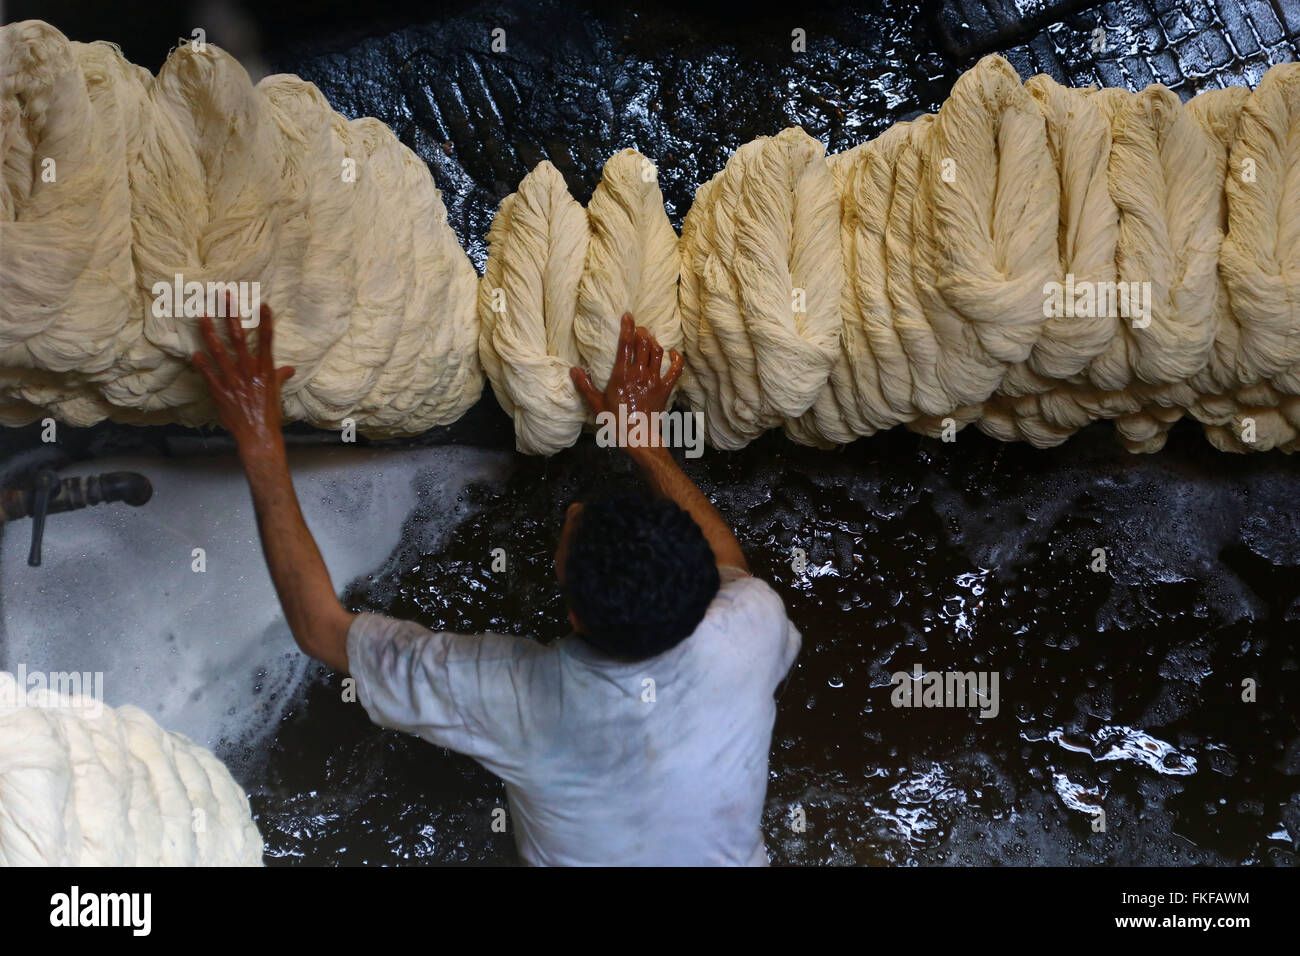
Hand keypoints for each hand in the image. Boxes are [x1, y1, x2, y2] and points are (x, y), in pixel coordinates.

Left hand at [192, 299, 294, 459]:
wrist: (259, 436)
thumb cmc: (270, 415)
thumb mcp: (277, 393)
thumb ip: (280, 377)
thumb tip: (290, 369)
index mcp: (266, 371)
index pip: (267, 341)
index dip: (265, 322)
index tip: (263, 304)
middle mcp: (249, 372)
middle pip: (239, 339)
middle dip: (231, 316)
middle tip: (224, 297)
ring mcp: (234, 381)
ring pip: (219, 352)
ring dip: (210, 333)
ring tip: (203, 317)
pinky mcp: (221, 392)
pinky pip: (209, 374)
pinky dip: (202, 364)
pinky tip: (195, 353)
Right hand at [570, 313, 683, 427]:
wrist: (638, 438)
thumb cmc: (616, 422)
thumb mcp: (596, 404)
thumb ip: (585, 386)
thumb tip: (573, 369)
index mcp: (622, 376)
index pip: (626, 345)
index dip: (627, 327)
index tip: (627, 316)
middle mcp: (639, 374)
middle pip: (644, 344)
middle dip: (641, 332)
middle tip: (638, 328)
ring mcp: (654, 381)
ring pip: (658, 352)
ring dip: (654, 342)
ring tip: (649, 338)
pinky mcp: (665, 389)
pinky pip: (675, 370)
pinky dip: (676, 359)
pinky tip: (673, 353)